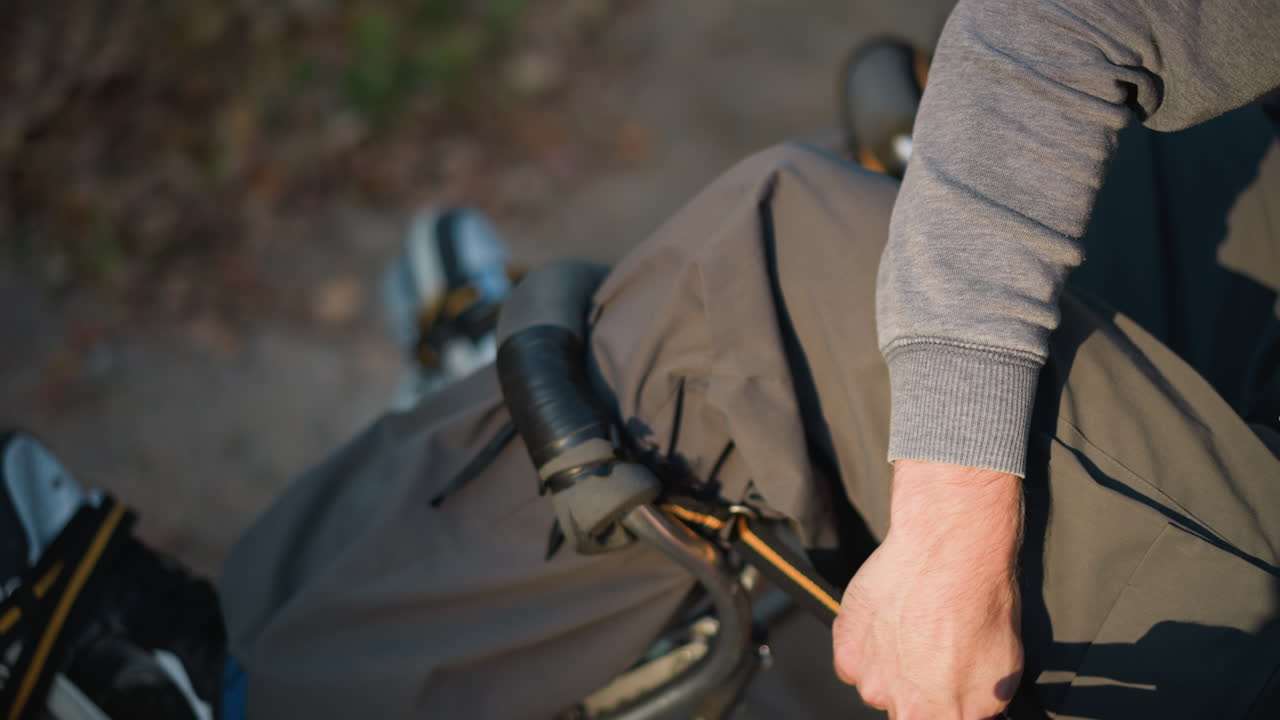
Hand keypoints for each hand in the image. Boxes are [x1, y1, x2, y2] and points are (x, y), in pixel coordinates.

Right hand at [832, 460, 1023, 718]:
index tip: (948, 692)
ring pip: (878, 687)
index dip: (947, 706)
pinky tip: (889, 621)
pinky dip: (867, 647)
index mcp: (942, 717)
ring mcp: (870, 680)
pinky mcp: (846, 650)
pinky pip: (854, 662)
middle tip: (934, 655)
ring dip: (891, 669)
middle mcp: (902, 707)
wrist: (947, 553)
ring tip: (912, 631)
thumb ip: (979, 705)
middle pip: (907, 711)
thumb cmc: (981, 605)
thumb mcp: (1006, 671)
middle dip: (920, 692)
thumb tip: (970, 711)